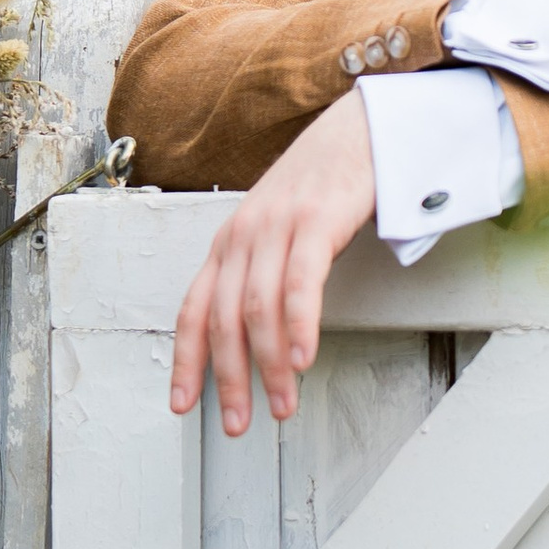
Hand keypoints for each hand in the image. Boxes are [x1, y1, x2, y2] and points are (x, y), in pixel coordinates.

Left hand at [170, 91, 375, 437]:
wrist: (363, 126)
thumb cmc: (325, 180)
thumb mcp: (279, 228)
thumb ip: (264, 270)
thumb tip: (258, 331)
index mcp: (229, 242)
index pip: (194, 311)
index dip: (187, 362)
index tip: (185, 405)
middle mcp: (243, 235)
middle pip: (224, 321)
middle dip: (230, 379)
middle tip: (240, 422)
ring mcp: (277, 226)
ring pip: (258, 310)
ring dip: (268, 366)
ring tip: (283, 403)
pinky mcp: (316, 219)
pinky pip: (300, 282)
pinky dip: (297, 325)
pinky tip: (302, 357)